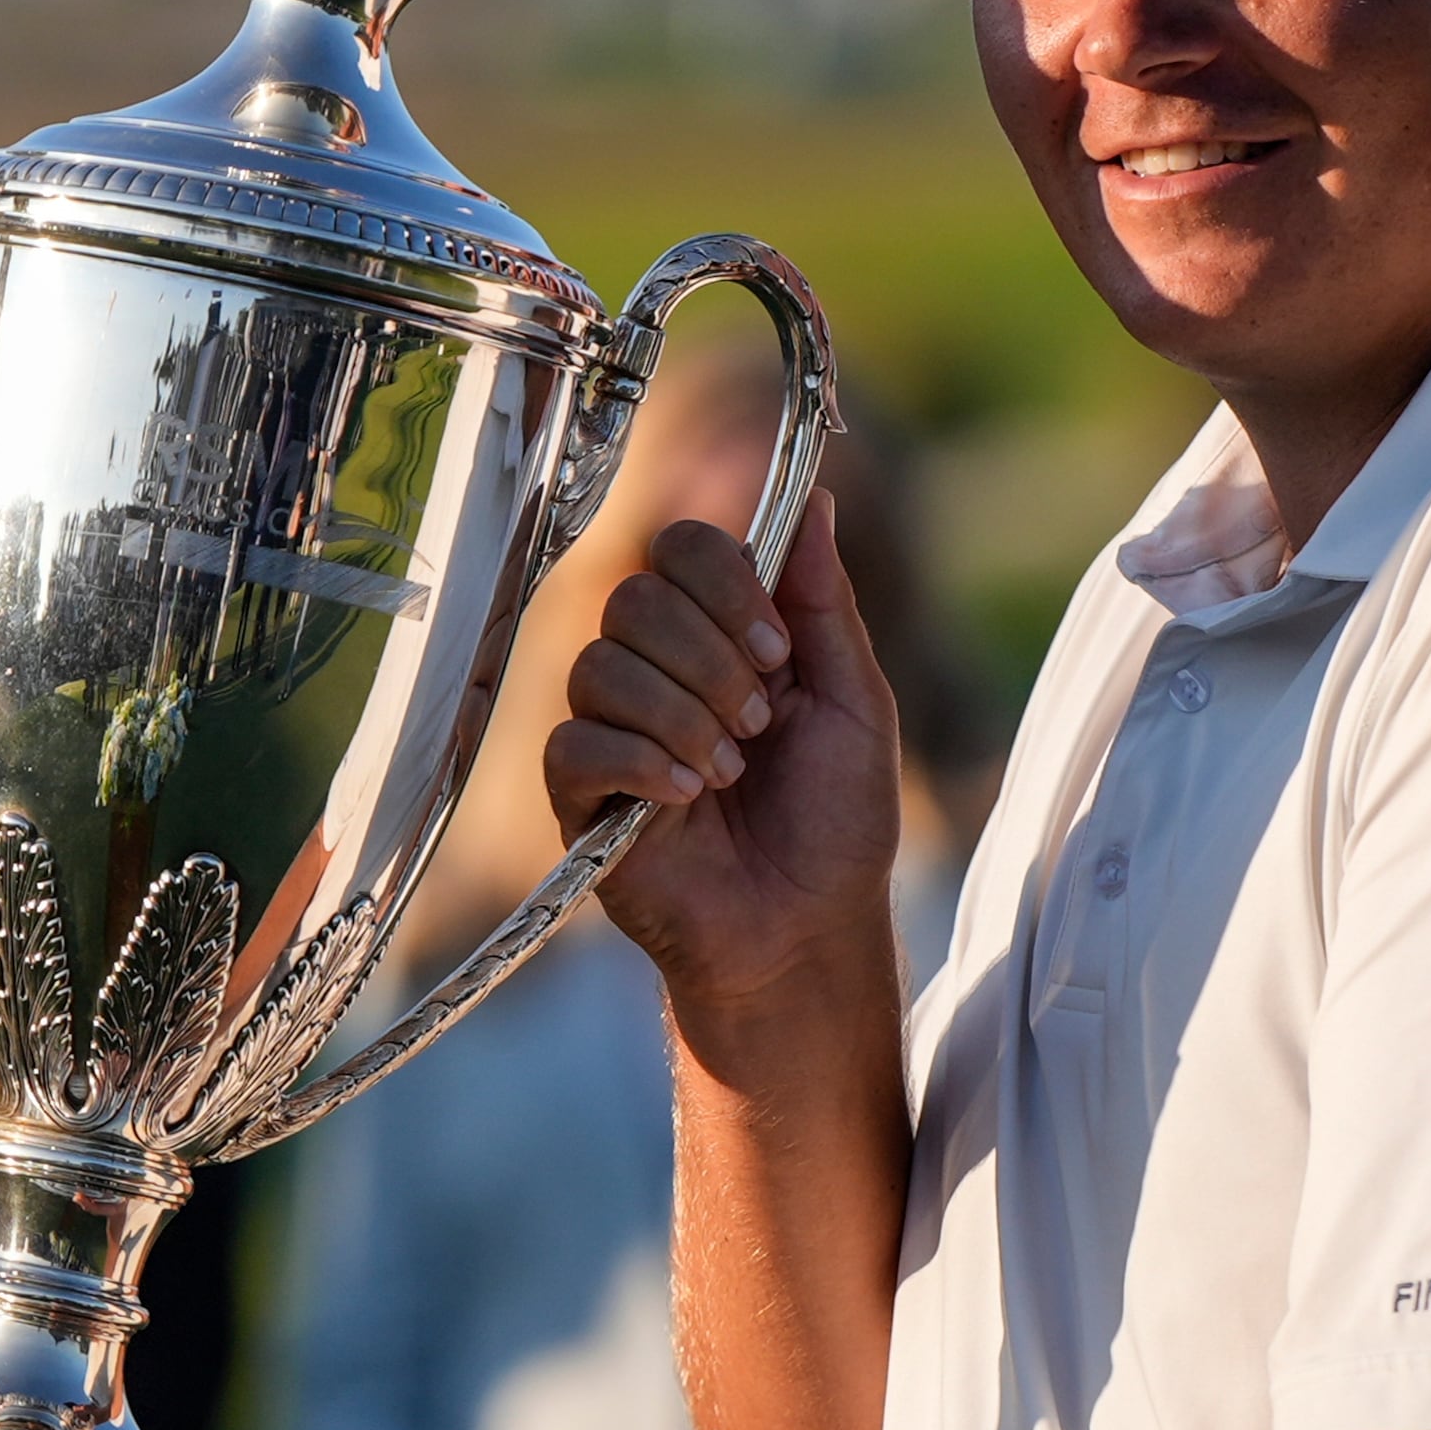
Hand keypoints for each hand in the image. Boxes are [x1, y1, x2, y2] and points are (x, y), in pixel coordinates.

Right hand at [544, 490, 904, 1003]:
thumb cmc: (836, 823)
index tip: (778, 651)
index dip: (726, 584)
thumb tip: (815, 500)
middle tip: (759, 724)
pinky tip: (688, 798)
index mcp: (720, 634)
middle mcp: (656, 669)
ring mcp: (612, 730)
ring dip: (684, 717)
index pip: (681, 548)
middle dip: (712, 659)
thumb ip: (823, 603)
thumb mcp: (856, 702)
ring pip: (601, 665)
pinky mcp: (580, 796)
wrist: (807, 930)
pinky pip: (574, 742)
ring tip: (732, 772)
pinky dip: (641, 762)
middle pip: (636, 597)